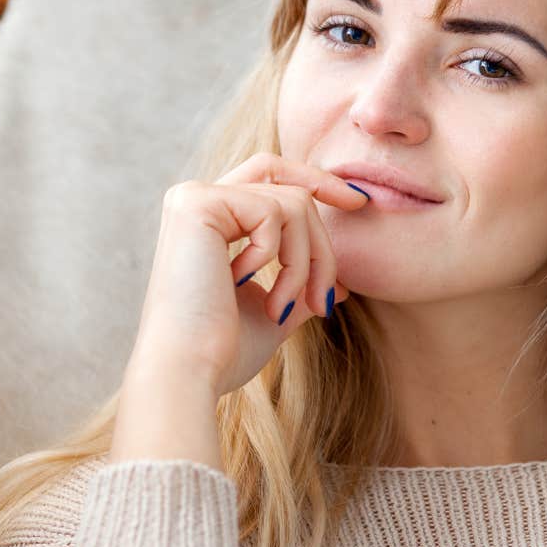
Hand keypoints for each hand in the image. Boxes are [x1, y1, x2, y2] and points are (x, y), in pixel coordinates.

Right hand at [125, 153, 370, 399]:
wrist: (189, 371)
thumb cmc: (222, 352)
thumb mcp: (272, 313)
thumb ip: (300, 288)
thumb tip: (341, 285)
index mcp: (208, 220)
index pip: (270, 175)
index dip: (316, 181)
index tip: (357, 203)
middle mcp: (196, 199)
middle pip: (290, 189)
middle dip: (321, 243)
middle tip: (325, 297)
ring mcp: (194, 197)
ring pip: (291, 203)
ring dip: (303, 262)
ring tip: (283, 308)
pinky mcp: (198, 203)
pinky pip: (273, 212)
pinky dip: (277, 256)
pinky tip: (240, 285)